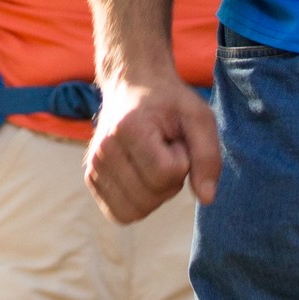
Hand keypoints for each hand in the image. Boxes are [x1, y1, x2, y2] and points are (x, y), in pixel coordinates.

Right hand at [86, 76, 216, 223]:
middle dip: (170, 180)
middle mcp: (103, 149)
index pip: (166, 173)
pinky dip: (139, 202)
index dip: (183, 161)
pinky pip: (121, 213)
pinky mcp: (90, 178)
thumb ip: (208, 157)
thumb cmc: (169, 103)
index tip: (176, 139)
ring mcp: (93, 165)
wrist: (132, 85)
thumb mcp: (199, 118)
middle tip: (165, 150)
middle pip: (151, 197)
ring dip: (155, 193)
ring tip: (153, 162)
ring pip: (136, 211)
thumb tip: (206, 199)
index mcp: (128, 128)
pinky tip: (141, 175)